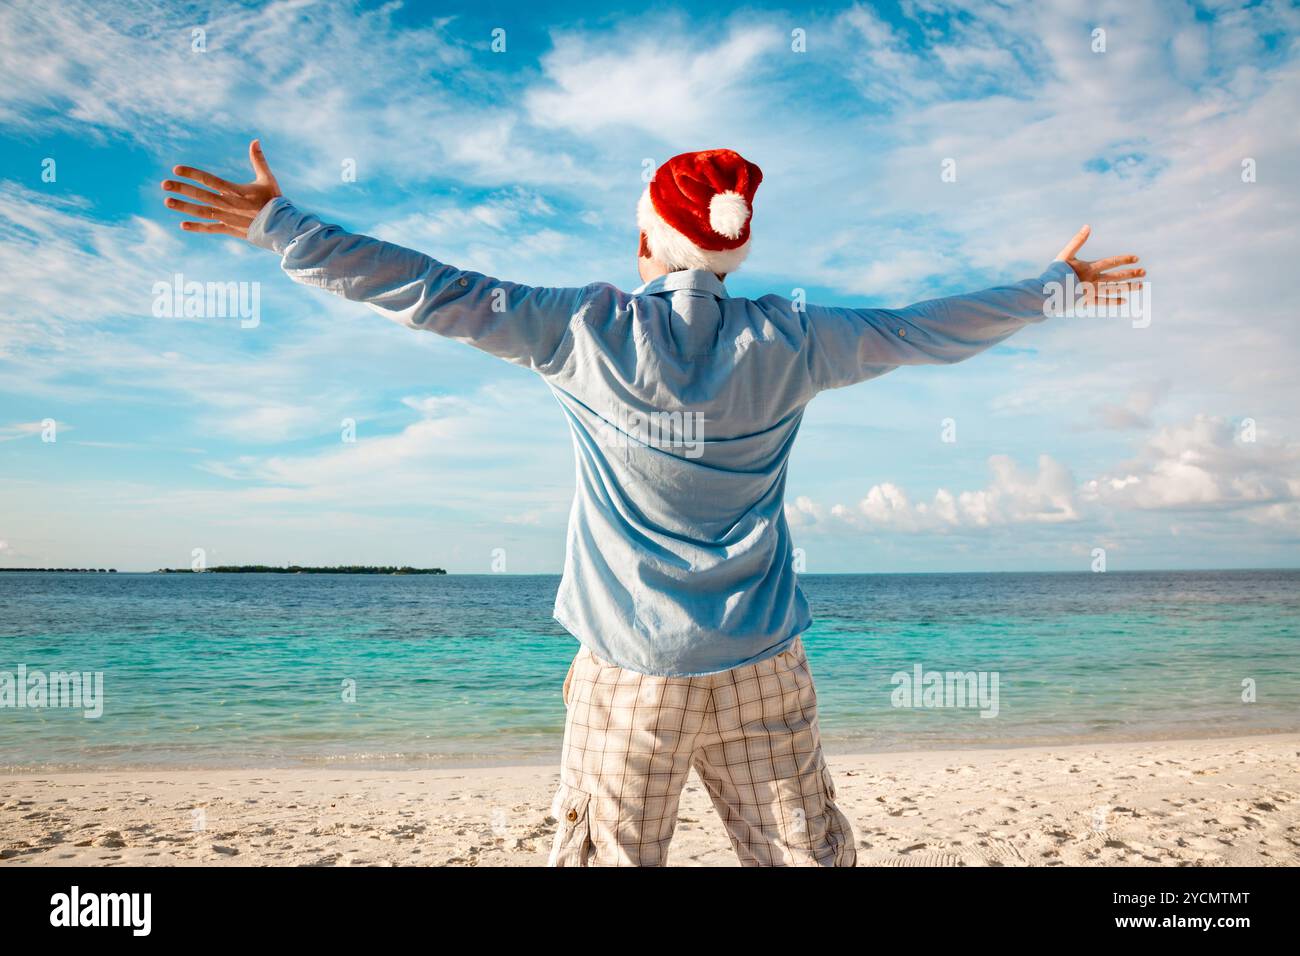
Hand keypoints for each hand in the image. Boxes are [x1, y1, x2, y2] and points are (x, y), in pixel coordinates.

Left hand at [161, 139, 281, 239]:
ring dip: (184, 207)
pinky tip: (183, 225)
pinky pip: (211, 228)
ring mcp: (228, 218)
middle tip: (164, 184)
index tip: (176, 169)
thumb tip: (255, 140)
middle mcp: (228, 204)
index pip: (209, 180)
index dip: (192, 174)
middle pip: (200, 195)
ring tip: (167, 201)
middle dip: (181, 189)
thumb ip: (258, 160)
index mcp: (235, 190)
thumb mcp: (267, 179)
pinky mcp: (230, 229)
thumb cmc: (275, 201)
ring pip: (201, 211)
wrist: (282, 227)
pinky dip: (197, 227)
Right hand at [1054, 225, 1144, 305]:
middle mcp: (1093, 280)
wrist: (1046, 292)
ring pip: (1113, 290)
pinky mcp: (1086, 302)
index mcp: (1089, 268)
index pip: (1111, 262)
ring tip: (1141, 286)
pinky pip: (1103, 302)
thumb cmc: (1054, 272)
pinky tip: (1124, 301)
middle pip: (1116, 277)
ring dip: (1128, 287)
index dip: (1124, 260)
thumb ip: (1077, 241)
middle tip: (1143, 272)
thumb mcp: (1065, 254)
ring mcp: (1091, 292)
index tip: (1136, 258)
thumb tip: (1087, 226)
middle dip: (1131, 274)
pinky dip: (1114, 301)